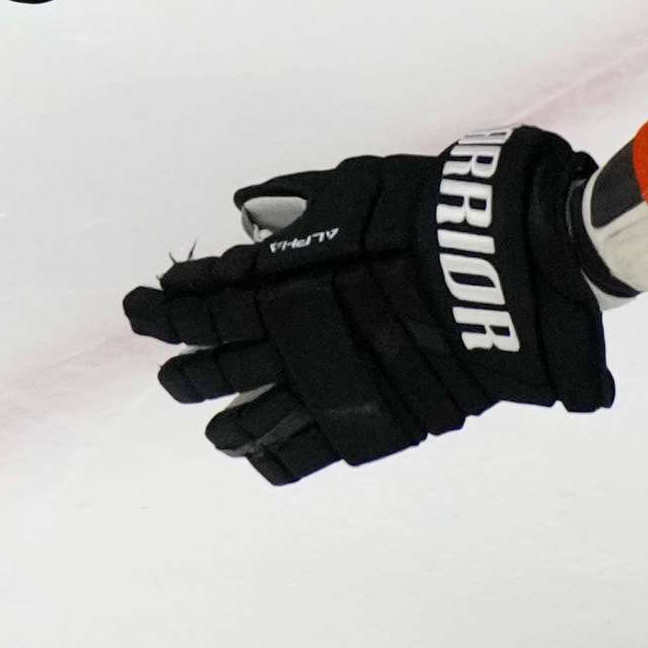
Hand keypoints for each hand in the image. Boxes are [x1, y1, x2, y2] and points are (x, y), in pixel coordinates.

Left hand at [123, 128, 617, 483]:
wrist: (502, 263)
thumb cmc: (429, 214)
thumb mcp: (352, 190)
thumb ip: (295, 202)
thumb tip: (246, 208)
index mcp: (280, 275)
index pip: (202, 297)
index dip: (166, 305)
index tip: (145, 307)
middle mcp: (291, 333)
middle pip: (212, 360)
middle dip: (183, 364)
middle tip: (168, 369)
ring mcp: (326, 380)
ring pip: (248, 414)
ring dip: (220, 416)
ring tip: (207, 420)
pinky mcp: (368, 419)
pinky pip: (304, 451)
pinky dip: (273, 456)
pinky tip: (257, 456)